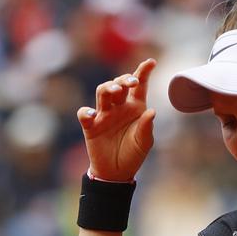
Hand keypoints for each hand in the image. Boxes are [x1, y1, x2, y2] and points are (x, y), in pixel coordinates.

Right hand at [77, 58, 156, 181]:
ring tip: (116, 92)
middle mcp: (119, 107)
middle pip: (118, 84)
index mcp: (135, 107)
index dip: (143, 72)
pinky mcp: (90, 126)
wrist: (117, 173)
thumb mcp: (144, 143)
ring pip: (102, 92)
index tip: (151, 62)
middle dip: (124, 79)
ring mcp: (104, 115)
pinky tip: (93, 114)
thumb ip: (146, 127)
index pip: (139, 86)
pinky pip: (84, 113)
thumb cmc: (133, 154)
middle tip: (131, 83)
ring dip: (108, 88)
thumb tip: (151, 112)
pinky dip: (86, 111)